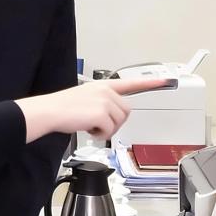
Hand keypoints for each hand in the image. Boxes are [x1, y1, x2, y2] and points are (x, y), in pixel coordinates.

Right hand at [15, 78, 161, 141]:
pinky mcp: (102, 113)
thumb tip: (109, 117)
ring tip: (90, 126)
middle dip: (114, 122)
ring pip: (119, 122)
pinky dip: (100, 134)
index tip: (165, 80)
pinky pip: (110, 130)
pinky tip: (88, 129)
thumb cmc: (62, 108)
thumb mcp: (85, 99)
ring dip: (107, 129)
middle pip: (126, 111)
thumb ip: (101, 103)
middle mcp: (106, 91)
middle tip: (97, 125)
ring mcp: (105, 101)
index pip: (130, 83)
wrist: (50, 111)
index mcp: (102, 86)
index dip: (149, 83)